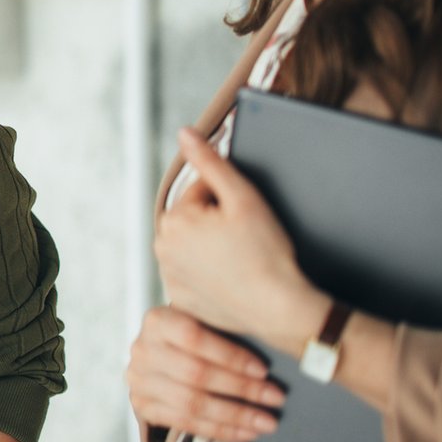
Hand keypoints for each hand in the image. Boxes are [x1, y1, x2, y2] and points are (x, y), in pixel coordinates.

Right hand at [126, 305, 283, 441]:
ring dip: (235, 415)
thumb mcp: (202, 320)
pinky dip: (220, 431)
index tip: (263, 370)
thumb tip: (273, 348)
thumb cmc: (195, 336)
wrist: (160, 353)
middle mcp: (143, 350)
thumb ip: (225, 329)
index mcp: (158, 321)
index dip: (229, 355)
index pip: (193, 337)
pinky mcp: (143, 406)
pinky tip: (247, 432)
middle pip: (195, 373)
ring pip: (192, 403)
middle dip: (241, 389)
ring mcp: (139, 381)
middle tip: (276, 397)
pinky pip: (186, 424)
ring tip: (267, 421)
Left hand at [155, 129, 326, 349]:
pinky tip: (231, 277)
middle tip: (246, 240)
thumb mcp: (243, 197)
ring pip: (193, 244)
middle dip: (217, 220)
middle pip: (194, 217)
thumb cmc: (267, 252)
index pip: (201, 190)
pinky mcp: (180, 298)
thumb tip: (185, 134)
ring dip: (211, 244)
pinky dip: (208, 272)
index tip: (246, 220)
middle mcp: (161, 247)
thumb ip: (211, 161)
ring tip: (240, 258)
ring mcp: (168, 275)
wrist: (280, 308)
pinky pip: (193, 273)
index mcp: (174, 219)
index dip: (230, 199)